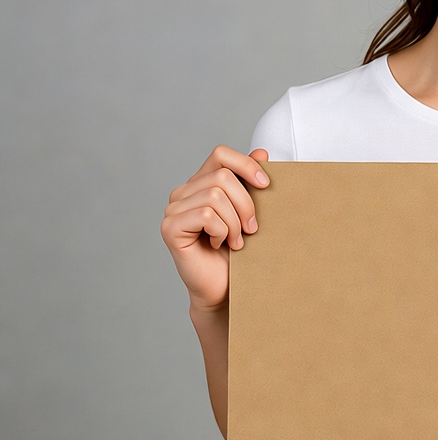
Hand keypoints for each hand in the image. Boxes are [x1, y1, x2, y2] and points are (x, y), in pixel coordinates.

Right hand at [160, 145, 269, 310]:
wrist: (224, 287)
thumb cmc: (237, 252)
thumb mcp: (250, 211)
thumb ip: (251, 182)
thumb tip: (262, 152)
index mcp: (201, 183)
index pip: (221, 154)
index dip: (246, 164)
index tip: (266, 185)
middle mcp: (183, 193)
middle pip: (223, 176)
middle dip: (246, 204)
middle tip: (251, 229)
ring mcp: (173, 209)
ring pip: (215, 195)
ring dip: (235, 222)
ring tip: (235, 240)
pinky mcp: (170, 227)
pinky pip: (206, 215)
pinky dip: (222, 231)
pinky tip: (218, 244)